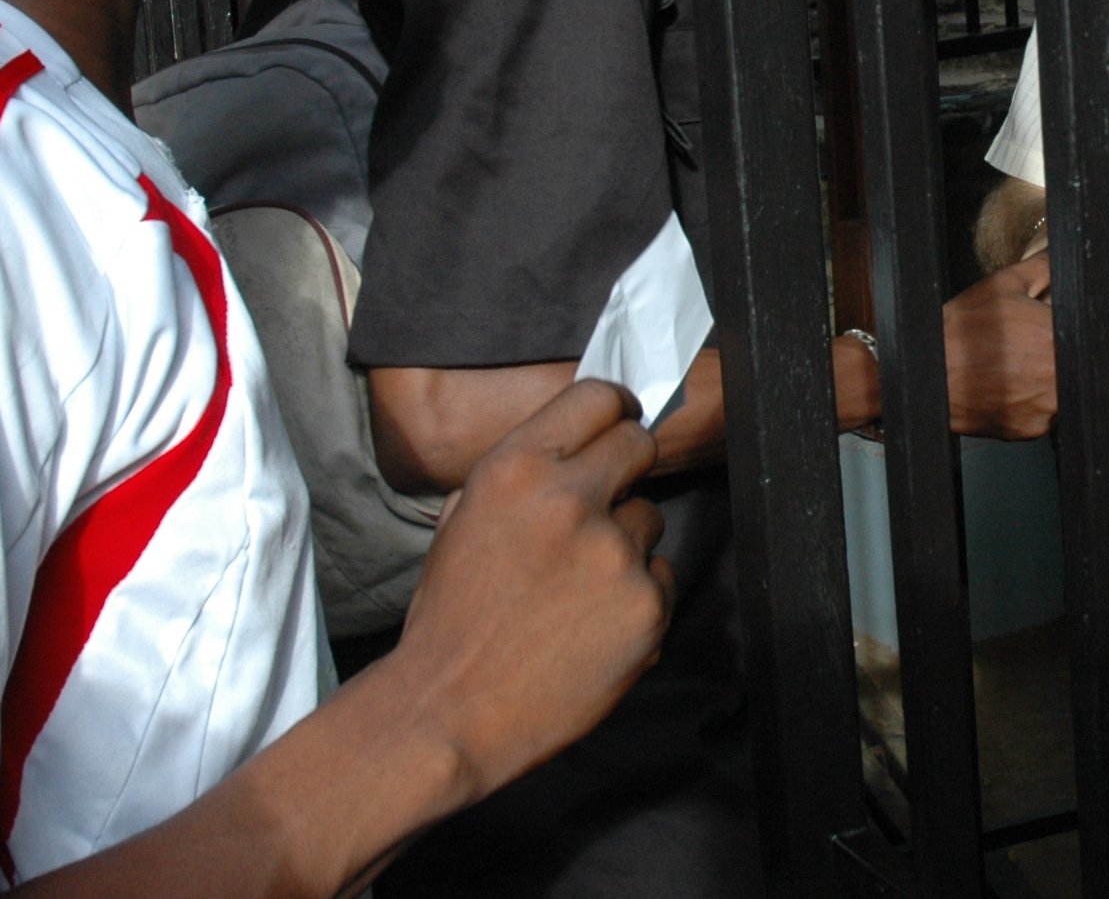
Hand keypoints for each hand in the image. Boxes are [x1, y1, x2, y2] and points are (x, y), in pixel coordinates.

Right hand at [387, 380, 673, 800]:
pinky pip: (660, 578)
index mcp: (515, 470)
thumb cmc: (451, 617)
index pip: (596, 397)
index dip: (611, 410)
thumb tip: (575, 444)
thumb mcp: (463, 519)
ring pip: (649, 517)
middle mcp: (569, 501)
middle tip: (602, 502)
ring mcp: (614, 555)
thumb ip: (521, 474)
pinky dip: (636, 596)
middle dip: (624, 467)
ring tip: (576, 587)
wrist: (448, 710)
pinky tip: (592, 624)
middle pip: (637, 444)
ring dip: (624, 542)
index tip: (616, 422)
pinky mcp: (647, 606)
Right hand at [938, 257, 1108, 439]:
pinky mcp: (1033, 431)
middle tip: (1038, 342)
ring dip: (1048, 374)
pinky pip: (1046, 410)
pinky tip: (1007, 382)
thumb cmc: (959, 336)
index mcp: (1059, 341)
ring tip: (1009, 362)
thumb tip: (1065, 256)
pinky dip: (1034, 396)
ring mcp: (1049, 410)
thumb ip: (1044, 270)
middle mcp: (1060, 380)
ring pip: (1065, 386)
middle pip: (1087, 361)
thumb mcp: (1003, 287)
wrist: (927, 380)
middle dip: (1070, 348)